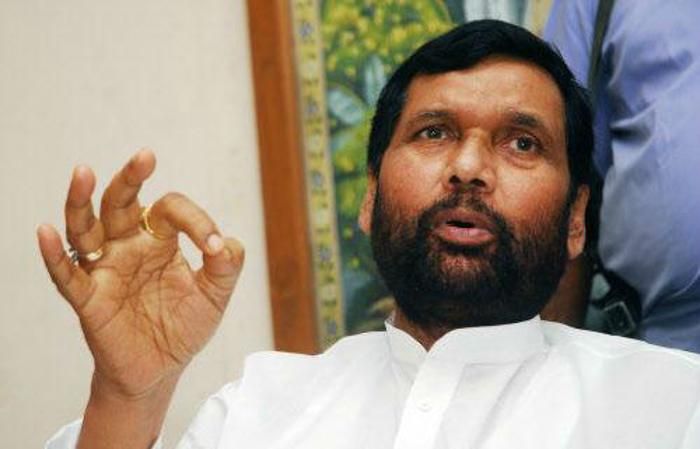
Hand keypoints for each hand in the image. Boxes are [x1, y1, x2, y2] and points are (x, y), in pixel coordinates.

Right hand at [37, 150, 243, 398]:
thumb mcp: (214, 295)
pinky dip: (54, 254)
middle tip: (146, 157)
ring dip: (82, 201)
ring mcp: (106, 269)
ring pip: (86, 227)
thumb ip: (226, 266)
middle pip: (121, 203)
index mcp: (160, 239)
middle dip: (131, 179)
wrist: (162, 369)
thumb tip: (223, 242)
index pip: (171, 210)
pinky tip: (46, 231)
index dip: (196, 221)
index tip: (212, 247)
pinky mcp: (89, 298)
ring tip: (83, 172)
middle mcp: (128, 246)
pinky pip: (66, 273)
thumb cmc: (184, 326)